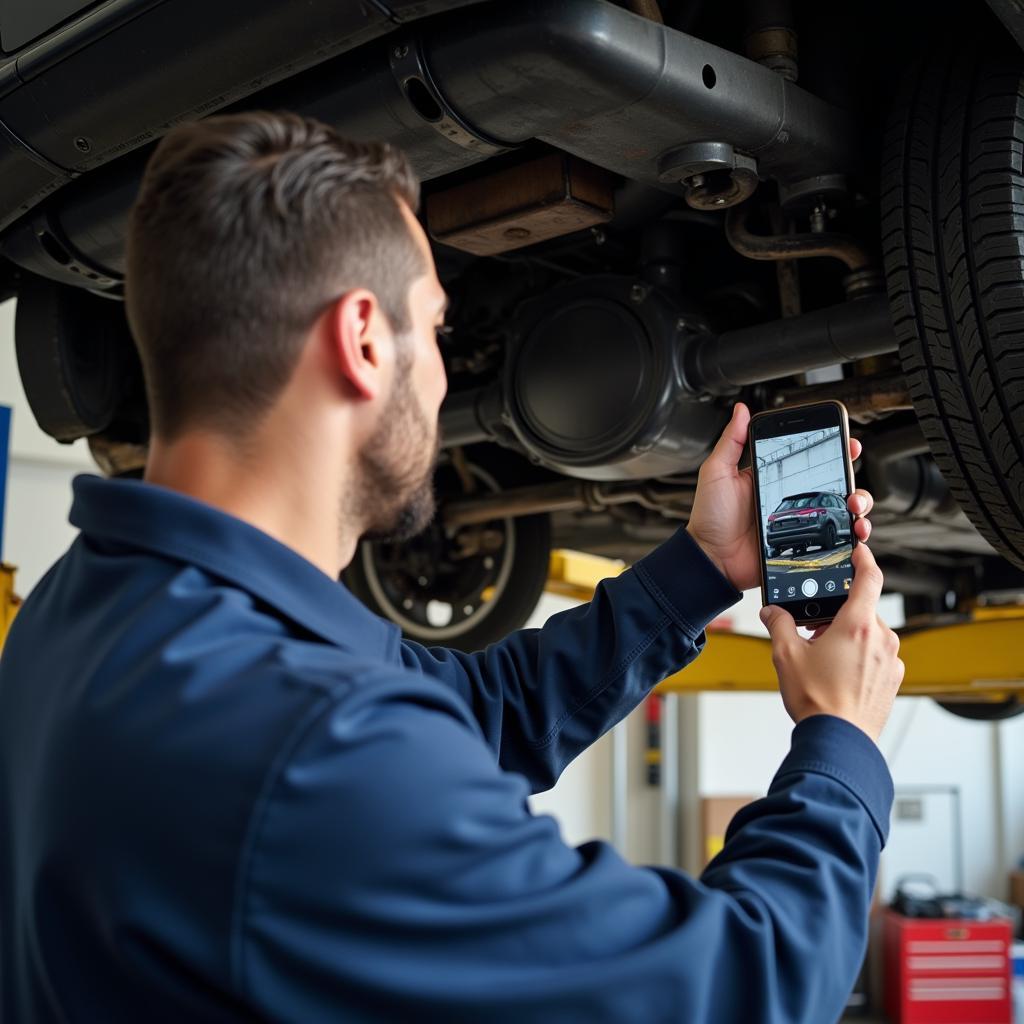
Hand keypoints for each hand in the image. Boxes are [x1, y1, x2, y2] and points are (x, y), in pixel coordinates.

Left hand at [686, 402, 872, 591]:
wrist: (713, 558)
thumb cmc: (710, 517)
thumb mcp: (717, 472)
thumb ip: (732, 441)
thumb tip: (742, 410)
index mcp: (773, 478)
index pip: (809, 458)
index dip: (832, 447)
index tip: (847, 440)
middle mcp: (791, 498)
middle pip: (833, 482)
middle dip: (851, 473)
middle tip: (850, 470)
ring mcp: (800, 522)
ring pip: (842, 509)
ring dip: (857, 502)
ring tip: (853, 504)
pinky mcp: (805, 544)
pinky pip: (837, 538)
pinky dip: (852, 533)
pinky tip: (853, 529)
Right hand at [759, 543, 903, 742]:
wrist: (839, 741)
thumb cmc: (817, 700)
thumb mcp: (786, 656)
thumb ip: (779, 626)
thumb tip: (773, 613)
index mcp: (857, 625)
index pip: (869, 578)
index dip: (864, 559)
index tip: (859, 550)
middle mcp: (881, 639)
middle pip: (863, 610)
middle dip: (839, 613)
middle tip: (815, 628)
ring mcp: (890, 660)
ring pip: (869, 634)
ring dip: (848, 636)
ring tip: (823, 657)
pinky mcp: (892, 679)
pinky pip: (876, 656)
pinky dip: (859, 657)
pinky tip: (838, 674)